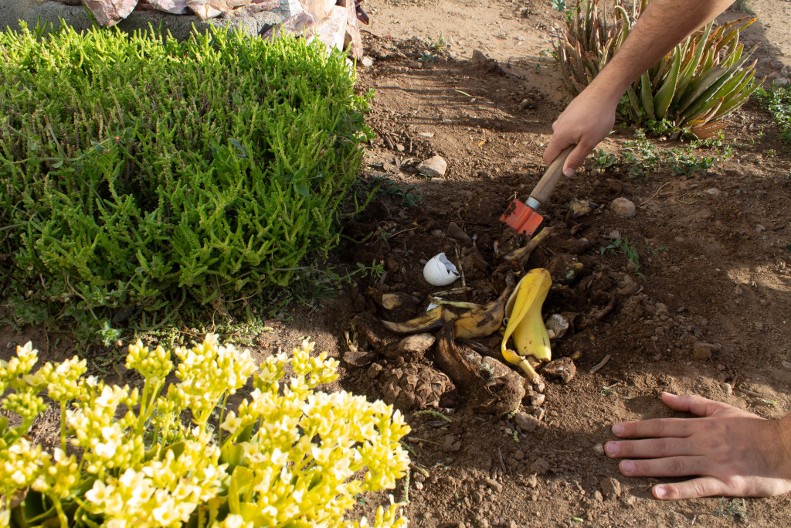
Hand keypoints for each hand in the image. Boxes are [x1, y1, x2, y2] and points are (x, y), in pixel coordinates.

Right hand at [543, 85, 618, 175]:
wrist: (604, 91)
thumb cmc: (598, 118)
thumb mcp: (589, 143)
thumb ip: (576, 159)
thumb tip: (566, 174)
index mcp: (559, 137)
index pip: (548, 158)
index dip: (555, 167)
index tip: (568, 168)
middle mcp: (556, 127)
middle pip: (558, 148)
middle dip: (570, 152)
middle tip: (588, 145)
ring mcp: (562, 118)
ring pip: (565, 137)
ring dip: (575, 140)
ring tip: (592, 132)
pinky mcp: (569, 112)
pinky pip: (569, 127)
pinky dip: (578, 130)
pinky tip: (592, 123)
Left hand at [605, 392, 790, 499]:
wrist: (788, 447)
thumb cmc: (754, 428)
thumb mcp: (722, 409)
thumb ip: (691, 403)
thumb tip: (663, 395)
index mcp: (701, 426)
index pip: (662, 426)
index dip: (637, 428)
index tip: (615, 430)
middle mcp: (702, 442)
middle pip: (662, 444)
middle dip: (633, 446)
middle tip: (607, 449)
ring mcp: (713, 462)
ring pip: (674, 463)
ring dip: (646, 465)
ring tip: (622, 467)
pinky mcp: (726, 482)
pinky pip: (698, 486)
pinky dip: (677, 489)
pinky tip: (656, 493)